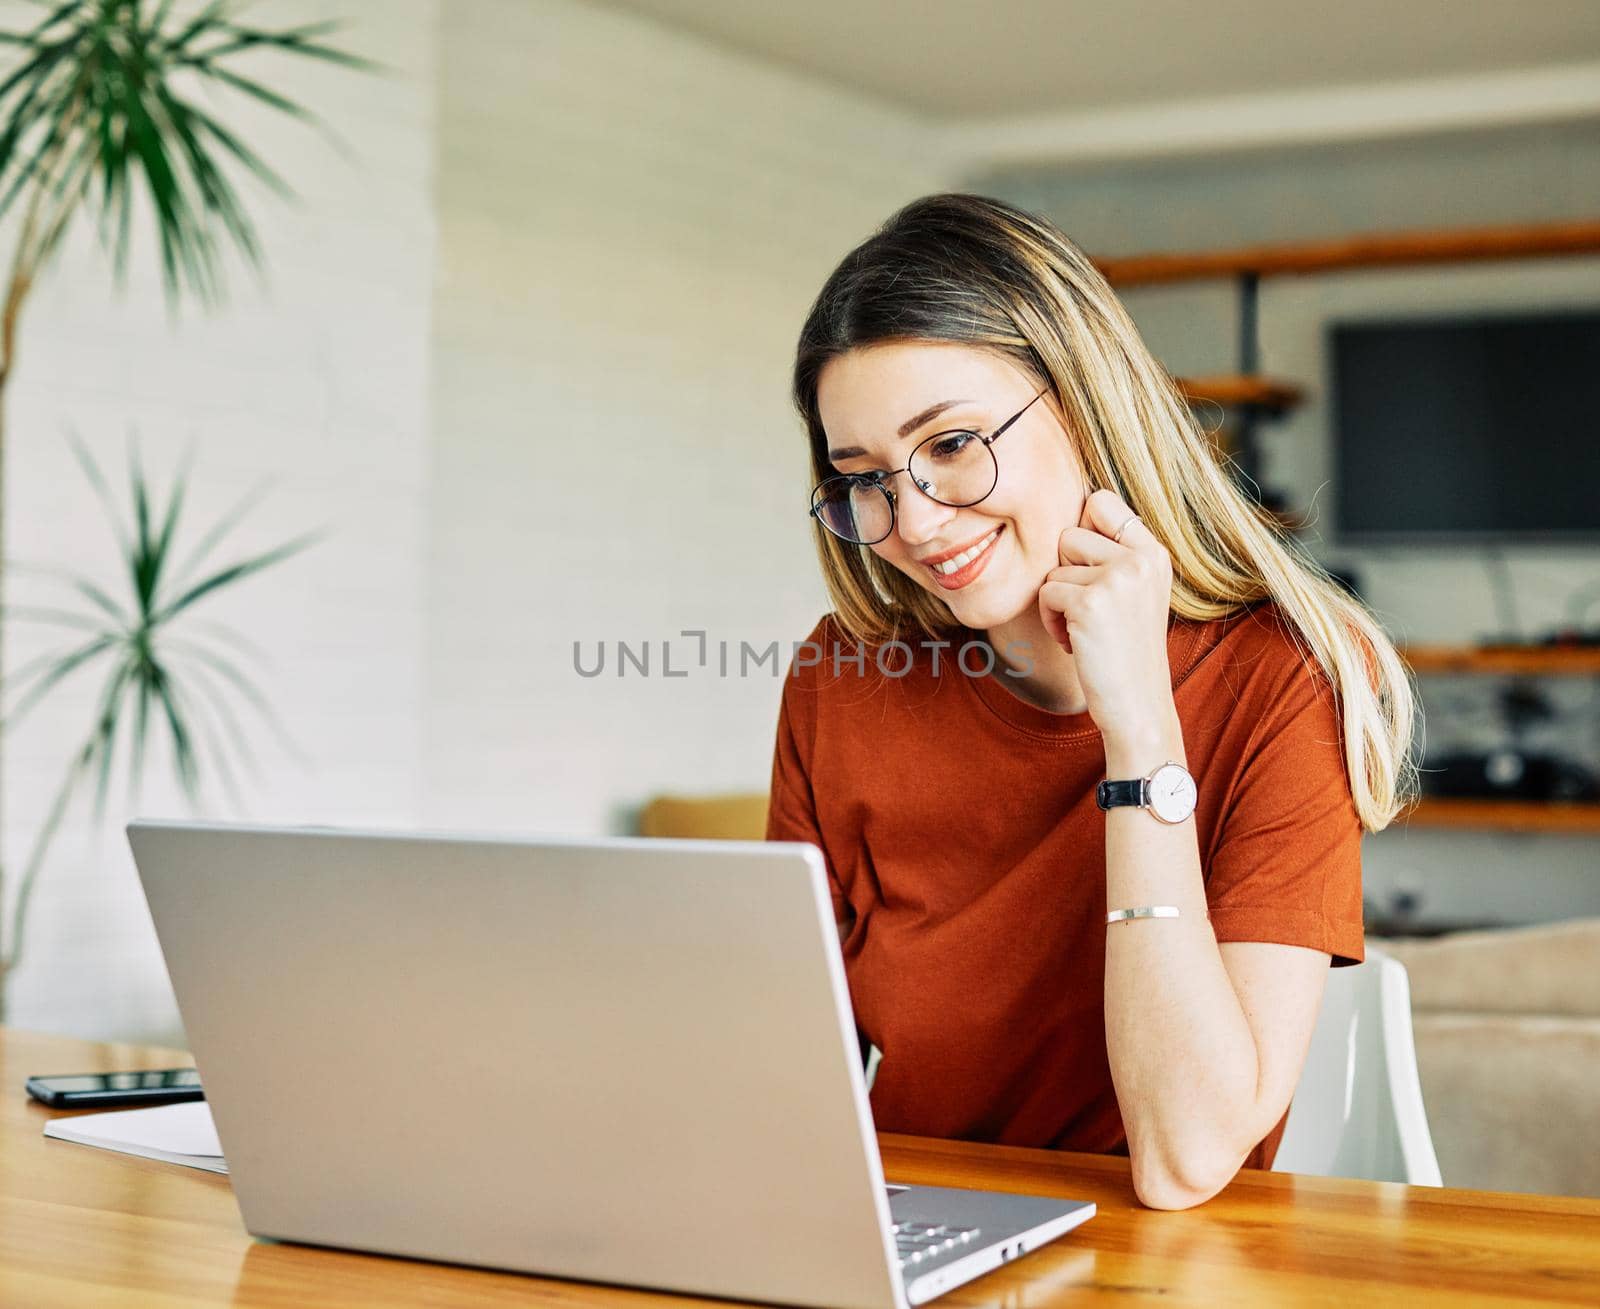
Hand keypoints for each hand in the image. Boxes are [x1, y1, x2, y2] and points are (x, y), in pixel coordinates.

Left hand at [1038, 488, 1176, 739]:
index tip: (1085, 566)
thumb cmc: (1126, 650)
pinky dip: (1051, 620)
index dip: (1081, 528)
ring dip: (1057, 600)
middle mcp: (1141, 559)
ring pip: (1054, 567)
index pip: (1101, 501)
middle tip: (1086, 606)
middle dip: (1066, 572)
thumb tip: (1069, 510)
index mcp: (1154, 552)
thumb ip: (1113, 553)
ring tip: (1083, 628)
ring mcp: (1117, 578)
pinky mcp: (1090, 603)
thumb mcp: (1135, 592)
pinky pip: (1045, 593)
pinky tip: (1075, 642)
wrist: (1138, 705)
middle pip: (1068, 534)